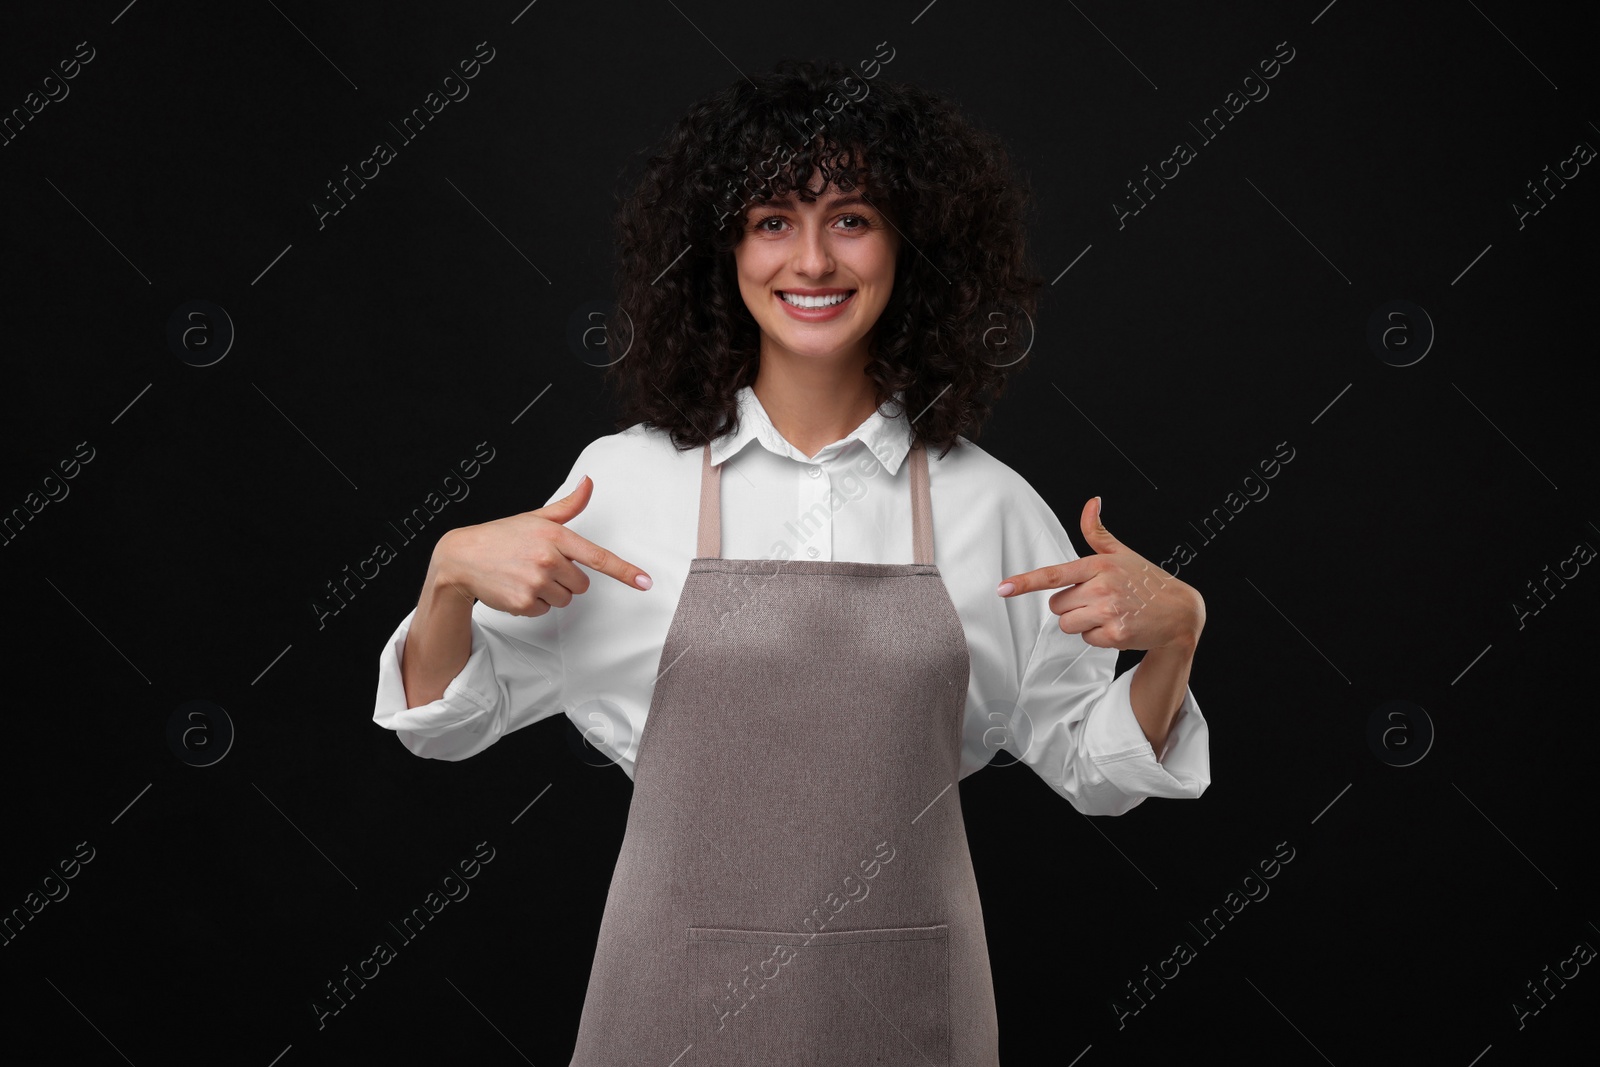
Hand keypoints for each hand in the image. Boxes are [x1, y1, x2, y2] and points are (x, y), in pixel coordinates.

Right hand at [432, 476, 651, 616]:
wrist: (462, 557)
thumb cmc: (502, 536)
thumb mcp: (536, 517)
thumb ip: (568, 505)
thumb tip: (589, 482)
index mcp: (555, 536)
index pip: (598, 557)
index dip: (624, 571)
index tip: (645, 582)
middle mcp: (548, 559)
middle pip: (582, 585)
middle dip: (566, 579)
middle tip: (540, 566)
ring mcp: (535, 582)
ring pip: (565, 599)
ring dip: (551, 592)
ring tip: (526, 576)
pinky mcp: (523, 603)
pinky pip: (546, 611)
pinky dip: (534, 604)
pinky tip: (517, 588)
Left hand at [997, 497, 1203, 650]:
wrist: (1180, 612)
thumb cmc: (1146, 580)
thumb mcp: (1122, 553)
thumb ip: (1097, 532)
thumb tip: (1091, 502)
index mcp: (1098, 565)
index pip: (1053, 574)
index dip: (1024, 582)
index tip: (1002, 589)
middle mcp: (1101, 587)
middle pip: (1056, 605)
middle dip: (1072, 605)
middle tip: (1100, 601)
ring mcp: (1108, 612)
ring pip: (1067, 624)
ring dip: (1082, 623)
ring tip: (1109, 614)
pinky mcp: (1115, 634)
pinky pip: (1086, 639)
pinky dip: (1098, 637)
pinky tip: (1118, 626)